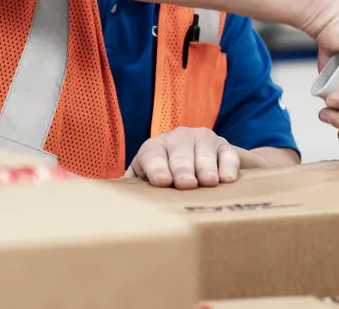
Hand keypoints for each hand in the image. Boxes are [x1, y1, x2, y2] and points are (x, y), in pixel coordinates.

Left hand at [125, 127, 270, 188]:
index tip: (161, 181)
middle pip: (179, 154)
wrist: (201, 162)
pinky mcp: (224, 146)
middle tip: (186, 184)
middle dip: (183, 169)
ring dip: (206, 168)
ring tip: (209, 182)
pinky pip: (227, 153)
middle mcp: (178, 139)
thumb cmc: (166, 176)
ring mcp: (202, 139)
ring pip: (204, 153)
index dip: (156, 168)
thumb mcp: (146, 178)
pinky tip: (228, 178)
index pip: (152, 155)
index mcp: (154, 149)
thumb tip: (110, 198)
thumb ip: (132, 186)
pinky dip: (228, 165)